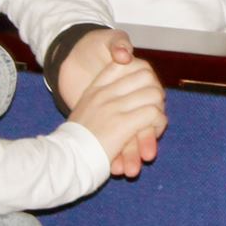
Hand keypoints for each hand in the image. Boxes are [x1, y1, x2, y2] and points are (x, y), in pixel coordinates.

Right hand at [65, 44, 166, 178]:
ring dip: (159, 109)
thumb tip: (125, 102)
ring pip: (153, 94)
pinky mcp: (122, 124)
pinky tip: (154, 133)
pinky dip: (159, 124)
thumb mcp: (85, 114)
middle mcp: (104, 94)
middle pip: (145, 75)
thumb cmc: (75, 144)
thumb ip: (101, 103)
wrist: (66, 161)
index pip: (122, 64)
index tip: (142, 90)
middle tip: (155, 107)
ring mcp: (113, 108)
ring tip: (156, 123)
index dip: (139, 74)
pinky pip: (154, 114)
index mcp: (94, 90)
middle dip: (155, 91)